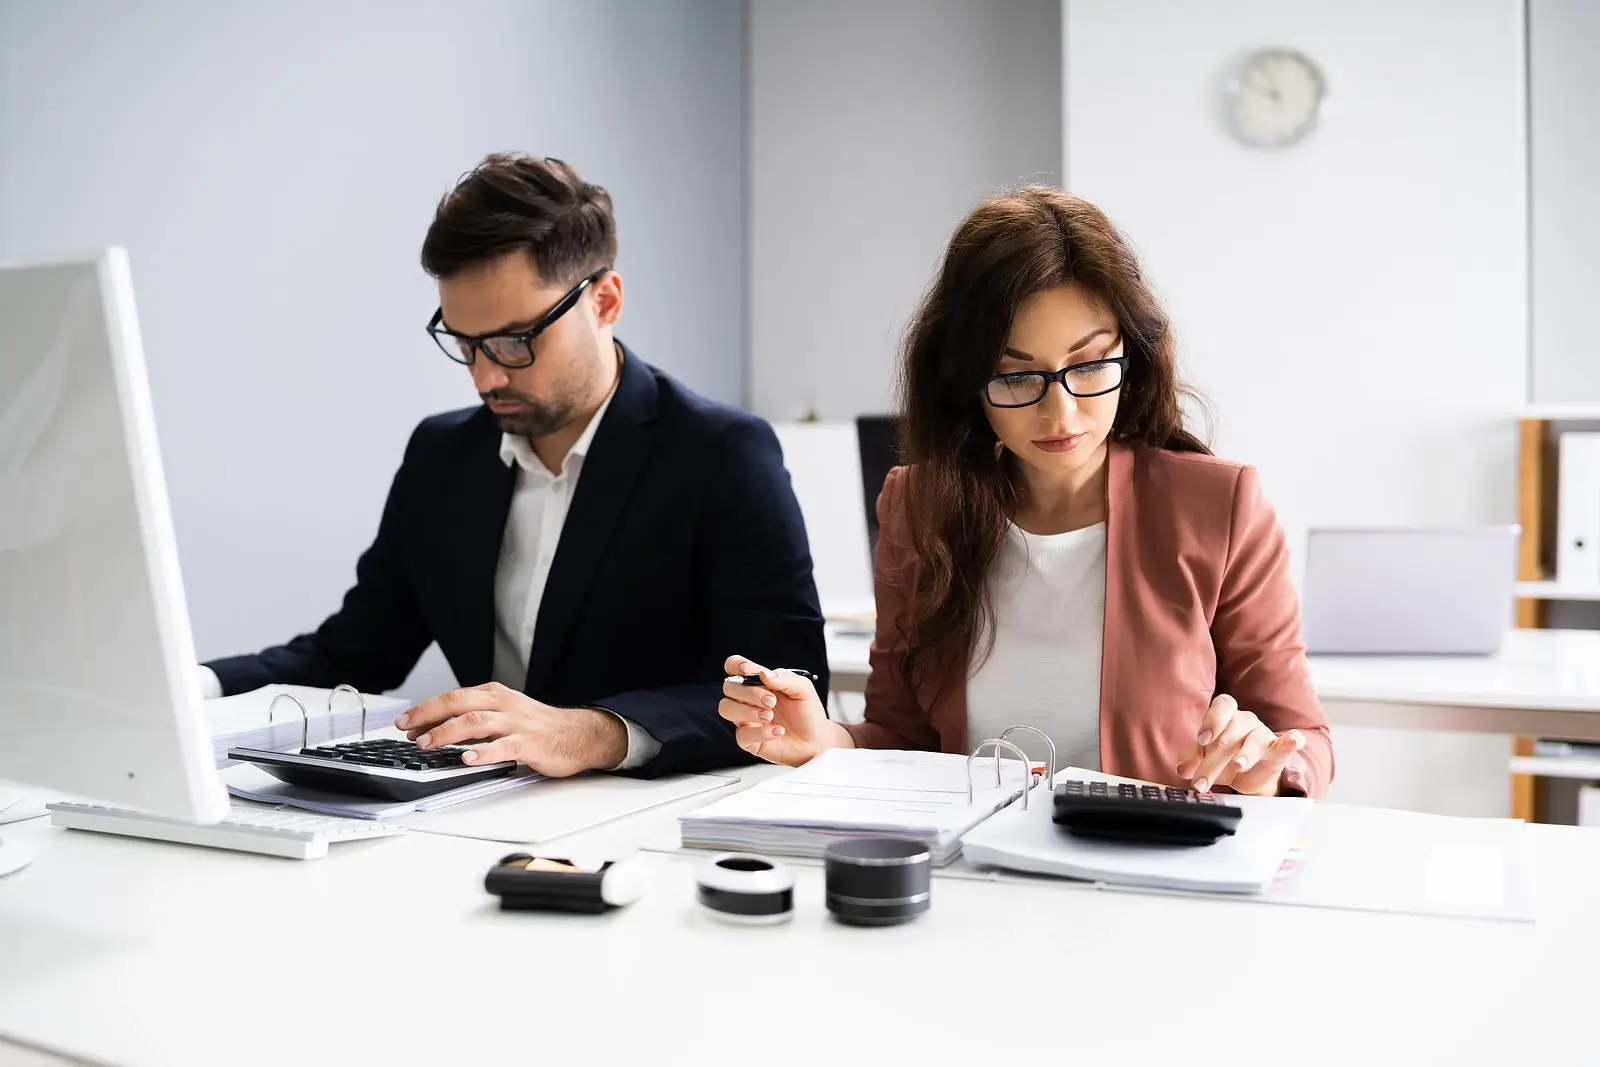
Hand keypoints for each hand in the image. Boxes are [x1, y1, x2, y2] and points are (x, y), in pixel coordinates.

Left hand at [394, 682, 626, 777]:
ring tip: (428, 745)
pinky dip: (483, 753)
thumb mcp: (505, 714)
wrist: (578, 734)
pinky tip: (468, 759)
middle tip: (407, 729)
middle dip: (429, 715)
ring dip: (448, 733)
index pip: (454, 697)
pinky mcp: (530, 744)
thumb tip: (437, 730)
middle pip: (460, 704)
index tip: (405, 721)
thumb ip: (475, 719)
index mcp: (496, 696)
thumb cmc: (539, 727)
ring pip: (477, 723)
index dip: (427, 709)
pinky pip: (504, 747)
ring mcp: (517, 724)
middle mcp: (504, 705)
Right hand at [718, 655, 849, 766]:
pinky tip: (777, 731)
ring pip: (726, 708)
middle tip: (772, 701)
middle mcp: (748, 699)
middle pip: (729, 687)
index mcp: (758, 682)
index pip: (734, 667)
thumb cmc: (807, 711)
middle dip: (749, 692)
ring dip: (748, 711)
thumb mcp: (803, 689)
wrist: (816, 740)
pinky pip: (741, 735)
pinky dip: (760, 732)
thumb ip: (784, 678)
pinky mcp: (748, 740)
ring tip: (770, 716)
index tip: (747, 670)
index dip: (736, 665)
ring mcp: (746, 719)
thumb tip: (764, 674)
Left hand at [1175, 694, 1307, 796]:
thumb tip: (1183, 768)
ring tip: (1237, 766)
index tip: (1202, 740)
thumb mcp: (1205, 759)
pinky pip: (1288, 742)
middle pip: (1230, 734)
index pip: (1221, 707)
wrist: (1247, 777)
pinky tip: (1293, 740)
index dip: (1212, 721)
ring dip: (1245, 754)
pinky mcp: (1278, 750)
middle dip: (1213, 760)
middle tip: (1202, 780)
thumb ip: (1193, 760)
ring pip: (1254, 740)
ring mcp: (1262, 734)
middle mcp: (1245, 720)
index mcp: (1225, 716)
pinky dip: (1292, 740)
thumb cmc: (1223, 759)